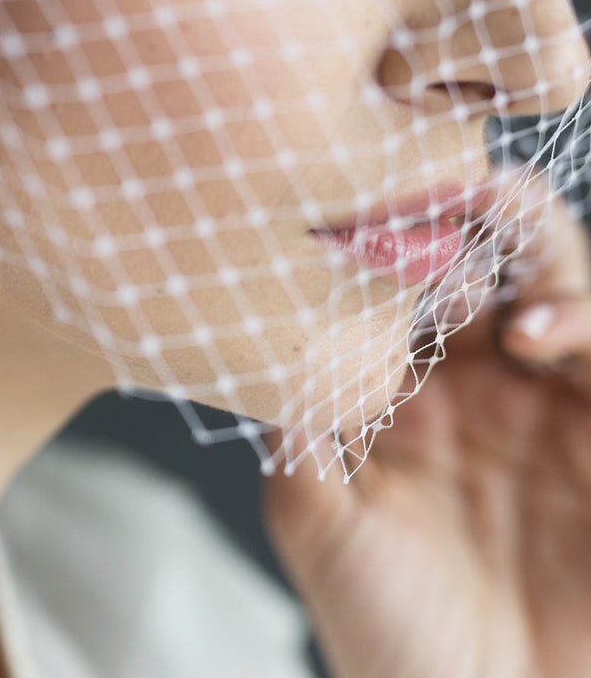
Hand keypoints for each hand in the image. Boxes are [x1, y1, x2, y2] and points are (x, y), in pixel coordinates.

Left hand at [264, 171, 590, 677]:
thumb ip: (293, 423)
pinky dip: (585, 324)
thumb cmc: (386, 631)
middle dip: (487, 214)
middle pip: (495, 258)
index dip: (396, 231)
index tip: (371, 195)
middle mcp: (481, 379)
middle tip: (466, 187)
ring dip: (545, 265)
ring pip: (562, 290)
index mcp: (405, 382)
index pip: (406, 276)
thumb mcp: (315, 519)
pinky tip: (543, 336)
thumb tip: (261, 338)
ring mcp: (553, 406)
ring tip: (517, 309)